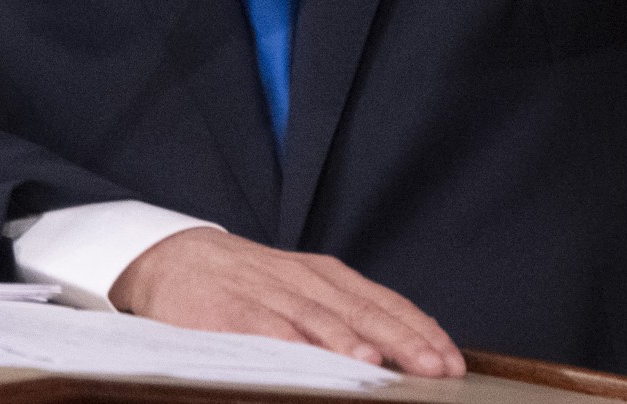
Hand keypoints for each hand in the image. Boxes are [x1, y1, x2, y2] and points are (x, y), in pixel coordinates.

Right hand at [109, 228, 464, 376]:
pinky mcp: (230, 310)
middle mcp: (303, 281)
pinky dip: (293, 344)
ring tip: (382, 365)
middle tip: (437, 368)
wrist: (174, 258)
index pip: (384, 302)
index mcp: (325, 275)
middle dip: (403, 341)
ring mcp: (267, 294)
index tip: (452, 359)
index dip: (420, 331)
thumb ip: (344, 313)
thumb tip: (399, 350)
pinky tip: (312, 359)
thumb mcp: (301, 288)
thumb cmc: (246, 282)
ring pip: (319, 319)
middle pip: (362, 311)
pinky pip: (266, 329)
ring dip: (352, 343)